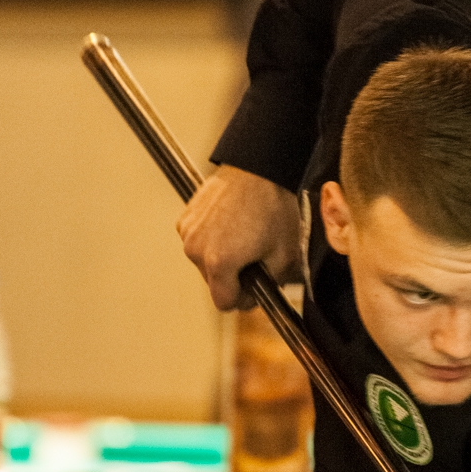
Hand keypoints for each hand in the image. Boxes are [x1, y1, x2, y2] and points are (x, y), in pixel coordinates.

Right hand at [177, 164, 302, 309]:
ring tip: (243, 237)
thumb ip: (273, 284)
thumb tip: (263, 293)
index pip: (225, 303)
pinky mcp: (185, 219)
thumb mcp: (285, 254)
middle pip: (213, 283)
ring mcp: (187, 233)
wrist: (258, 168)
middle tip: (254, 256)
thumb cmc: (273, 207)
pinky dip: (212, 240)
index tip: (255, 284)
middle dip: (233, 277)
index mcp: (219, 263)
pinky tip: (230, 225)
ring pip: (204, 263)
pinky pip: (197, 242)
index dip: (244, 298)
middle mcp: (196, 250)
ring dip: (221, 258)